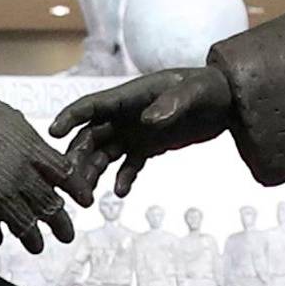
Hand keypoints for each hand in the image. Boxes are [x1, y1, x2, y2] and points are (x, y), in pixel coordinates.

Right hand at [0, 80, 89, 252]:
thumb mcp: (5, 117)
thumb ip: (24, 140)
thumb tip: (34, 151)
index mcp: (30, 147)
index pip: (65, 174)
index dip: (77, 190)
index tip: (86, 201)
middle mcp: (18, 173)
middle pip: (49, 205)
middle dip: (60, 223)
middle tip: (67, 235)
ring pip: (24, 224)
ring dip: (32, 238)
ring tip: (37, 246)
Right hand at [50, 66, 232, 196]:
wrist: (230, 101)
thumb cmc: (210, 88)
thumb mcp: (194, 93)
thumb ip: (172, 105)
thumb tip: (148, 122)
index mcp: (130, 96)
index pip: (92, 106)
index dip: (72, 117)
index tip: (53, 131)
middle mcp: (126, 115)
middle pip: (91, 136)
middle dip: (77, 158)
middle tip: (68, 183)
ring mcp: (135, 131)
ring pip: (104, 154)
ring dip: (93, 173)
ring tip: (87, 197)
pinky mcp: (149, 146)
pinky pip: (128, 165)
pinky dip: (123, 178)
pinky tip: (121, 193)